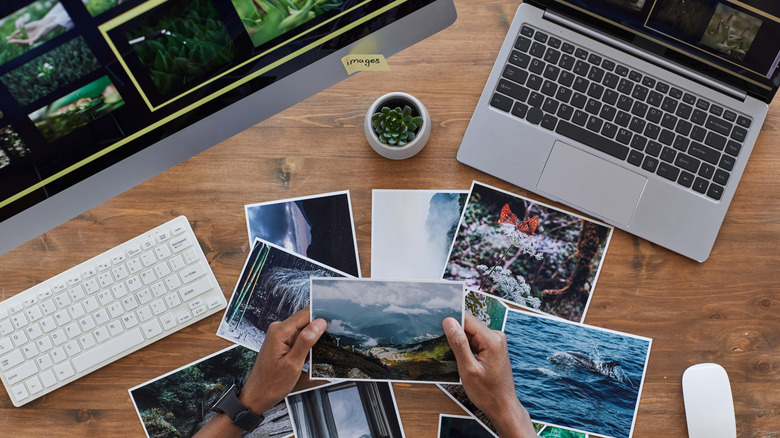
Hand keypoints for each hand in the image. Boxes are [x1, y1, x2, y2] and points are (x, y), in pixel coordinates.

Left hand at [240, 307, 326, 413]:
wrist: (258, 395)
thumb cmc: (272, 383)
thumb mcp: (293, 363)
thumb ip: (306, 341)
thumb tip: (320, 323)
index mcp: (280, 331)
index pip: (306, 314)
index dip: (321, 317)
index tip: (334, 324)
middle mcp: (278, 330)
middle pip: (305, 321)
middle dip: (318, 331)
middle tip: (327, 345)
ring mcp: (279, 336)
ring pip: (304, 330)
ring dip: (312, 341)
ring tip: (314, 356)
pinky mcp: (281, 342)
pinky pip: (298, 338)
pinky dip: (306, 347)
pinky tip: (308, 359)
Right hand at [443, 313, 535, 437]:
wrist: (503, 407)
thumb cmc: (488, 393)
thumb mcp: (468, 369)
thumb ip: (458, 344)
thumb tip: (449, 322)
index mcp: (492, 340)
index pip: (467, 319)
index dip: (451, 322)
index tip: (437, 328)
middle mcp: (497, 337)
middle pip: (469, 325)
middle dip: (455, 334)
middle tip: (446, 348)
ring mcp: (496, 342)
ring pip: (471, 333)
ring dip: (461, 343)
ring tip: (458, 359)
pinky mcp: (493, 348)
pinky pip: (476, 341)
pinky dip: (467, 348)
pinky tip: (464, 360)